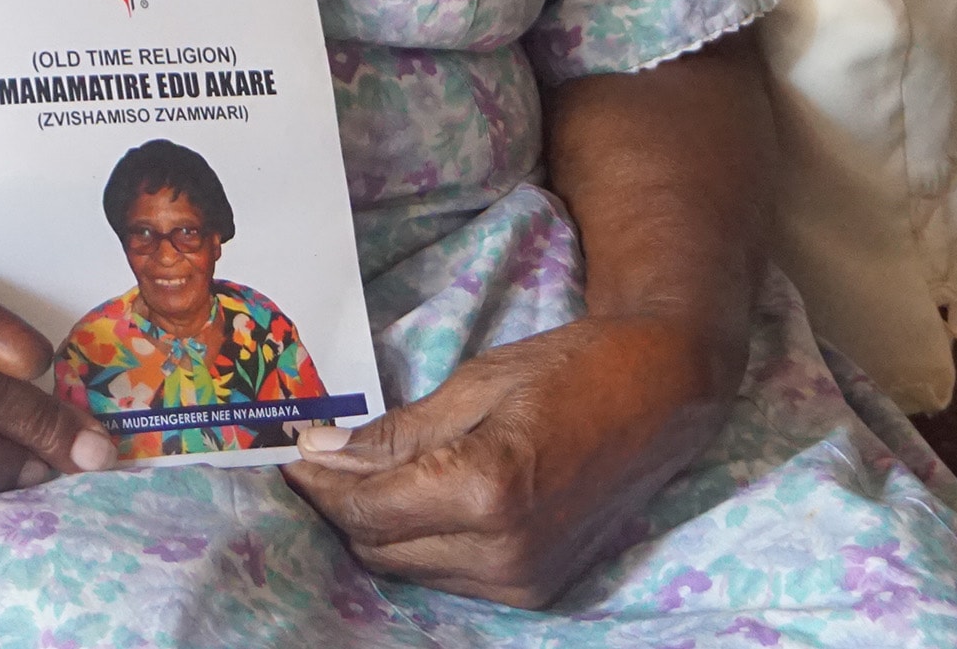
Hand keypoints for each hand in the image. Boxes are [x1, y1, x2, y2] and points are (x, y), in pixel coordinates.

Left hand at [283, 309, 734, 608]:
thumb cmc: (573, 369)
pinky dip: (420, 543)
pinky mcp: (537, 588)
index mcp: (486, 490)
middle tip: (318, 460)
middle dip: (340, 506)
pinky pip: (450, 574)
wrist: (665, 392)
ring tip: (361, 477)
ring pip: (410, 569)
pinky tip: (412, 501)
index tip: (291, 454)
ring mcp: (524, 580)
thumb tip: (321, 453)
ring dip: (378, 530)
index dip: (318, 483)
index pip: (366, 508)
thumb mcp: (476, 384)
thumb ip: (397, 433)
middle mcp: (504, 551)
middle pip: (379, 548)